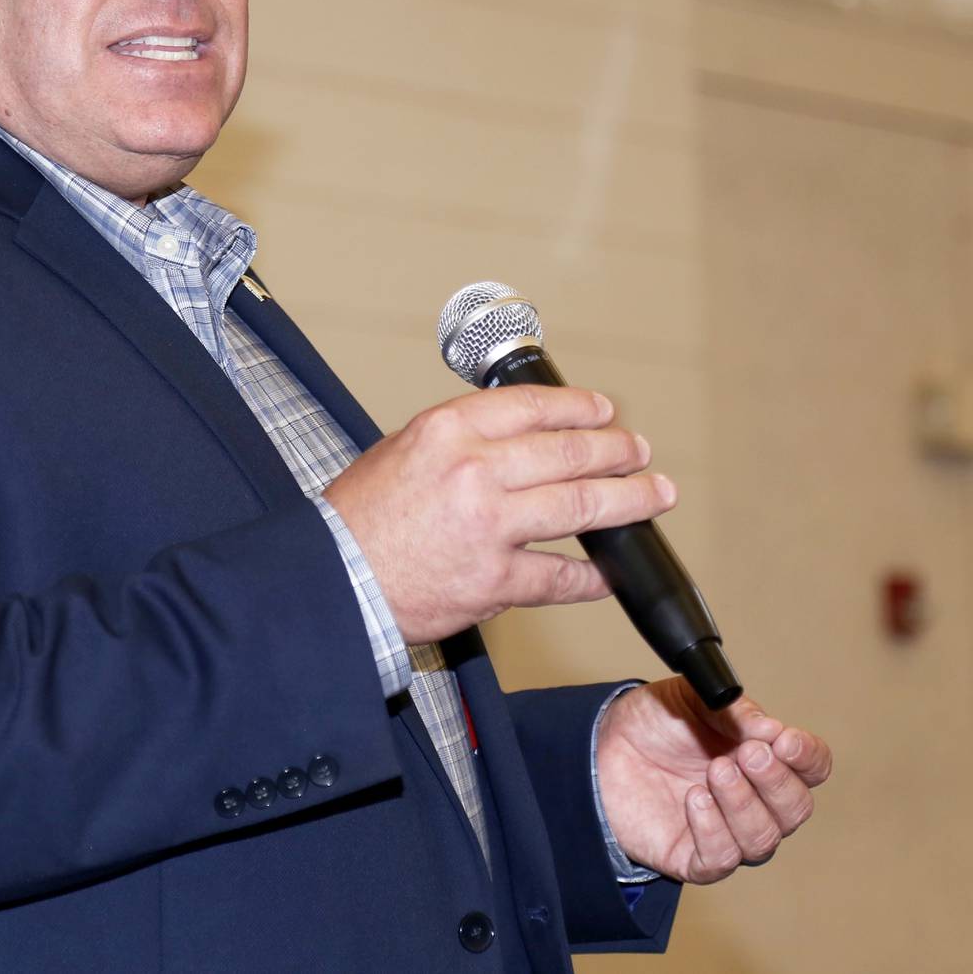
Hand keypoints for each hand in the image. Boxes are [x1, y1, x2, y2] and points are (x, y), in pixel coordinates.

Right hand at [324, 386, 675, 643]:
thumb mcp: (400, 451)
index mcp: (447, 430)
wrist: (335, 580)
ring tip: (653, 496)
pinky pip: (561, 577)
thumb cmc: (358, 520)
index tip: (602, 412)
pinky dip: (593, 576)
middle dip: (616, 451)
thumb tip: (513, 437)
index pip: (533, 407)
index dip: (579, 408)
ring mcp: (489, 526)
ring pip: (581, 507)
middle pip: (568, 453)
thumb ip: (457, 440)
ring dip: (628, 501)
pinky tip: (610, 573)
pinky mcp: (495, 580)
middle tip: (639, 452)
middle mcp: (473, 470)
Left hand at [596, 678, 831, 883]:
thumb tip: (770, 727)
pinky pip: (720, 858)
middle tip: (747, 754)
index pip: (810, 768)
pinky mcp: (693, 857)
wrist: (599, 744)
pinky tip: (694, 799)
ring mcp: (726, 831)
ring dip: (743, 804)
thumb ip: (730, 710)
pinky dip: (712, 829)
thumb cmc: (652, 723)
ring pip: (763, 839)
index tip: (786, 741)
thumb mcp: (689, 698)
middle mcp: (752, 800)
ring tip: (714, 771)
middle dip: (776, 781)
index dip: (807, 757)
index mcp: (761, 757)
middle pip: (795, 808)